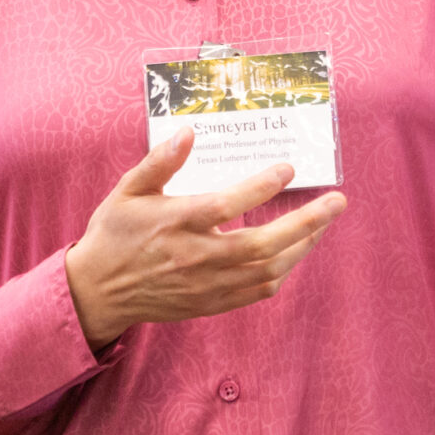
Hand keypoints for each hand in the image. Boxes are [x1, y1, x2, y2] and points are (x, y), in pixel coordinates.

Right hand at [62, 127, 345, 349]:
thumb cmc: (114, 235)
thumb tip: (187, 132)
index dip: (260, 187)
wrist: (97, 293)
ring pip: (268, 271)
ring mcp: (207, 284)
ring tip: (323, 223)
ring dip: (302, 247)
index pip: (226, 205)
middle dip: (306, 223)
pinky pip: (257, 291)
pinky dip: (283, 271)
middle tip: (337, 201)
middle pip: (262, 244)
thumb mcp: (128, 190)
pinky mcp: (211, 303)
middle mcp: (196, 256)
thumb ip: (160, 162)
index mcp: (176, 223)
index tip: (288, 168)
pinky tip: (295, 252)